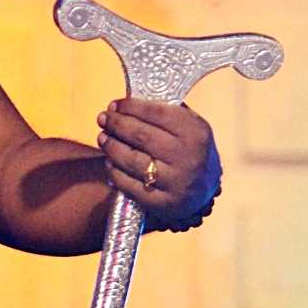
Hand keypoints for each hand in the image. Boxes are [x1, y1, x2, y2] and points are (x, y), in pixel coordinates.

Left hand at [96, 97, 220, 226]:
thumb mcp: (191, 128)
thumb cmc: (191, 152)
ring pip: (131, 160)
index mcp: (196, 133)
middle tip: (103, 118)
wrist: (204, 192)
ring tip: (103, 137)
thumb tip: (127, 104)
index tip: (114, 104)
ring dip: (111, 146)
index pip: (157, 113)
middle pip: (141, 135)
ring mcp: (175, 182)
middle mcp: (188, 157)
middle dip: (116, 124)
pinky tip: (109, 161)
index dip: (131, 107)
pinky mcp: (162, 203)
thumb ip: (167, 113)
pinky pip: (129, 185)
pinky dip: (114, 171)